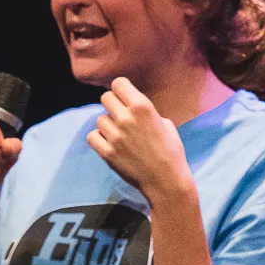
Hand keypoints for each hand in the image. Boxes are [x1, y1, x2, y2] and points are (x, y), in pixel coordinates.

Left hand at [86, 78, 192, 204]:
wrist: (166, 181)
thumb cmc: (171, 152)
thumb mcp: (166, 124)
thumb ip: (146, 112)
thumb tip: (132, 107)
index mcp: (143, 107)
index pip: (118, 83)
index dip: (121, 90)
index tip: (125, 98)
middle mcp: (126, 118)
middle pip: (105, 98)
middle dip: (113, 105)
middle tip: (121, 117)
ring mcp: (115, 136)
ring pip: (99, 119)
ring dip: (108, 125)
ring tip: (120, 135)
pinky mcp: (107, 152)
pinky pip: (92, 136)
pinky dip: (99, 139)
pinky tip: (110, 144)